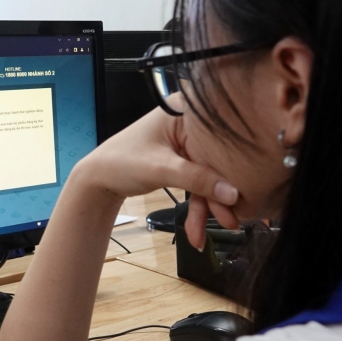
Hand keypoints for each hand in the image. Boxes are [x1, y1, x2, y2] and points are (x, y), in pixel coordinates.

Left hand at [75, 99, 239, 246]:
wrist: (98, 179)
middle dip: (220, 194)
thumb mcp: (161, 169)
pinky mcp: (183, 160)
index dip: (231, 168)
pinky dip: (198, 205)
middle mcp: (189, 123)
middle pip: (215, 161)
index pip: (218, 139)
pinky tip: (197, 229)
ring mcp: (186, 142)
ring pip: (208, 176)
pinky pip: (198, 182)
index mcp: (185, 111)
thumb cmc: (121, 162)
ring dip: (209, 206)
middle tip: (233, 220)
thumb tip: (232, 194)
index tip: (243, 194)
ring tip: (218, 229)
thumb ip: (198, 179)